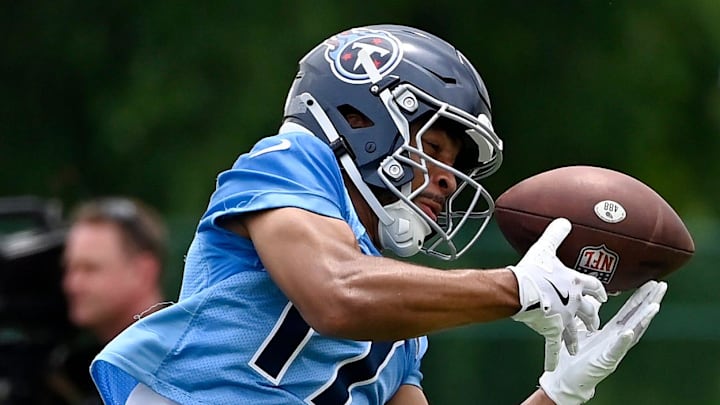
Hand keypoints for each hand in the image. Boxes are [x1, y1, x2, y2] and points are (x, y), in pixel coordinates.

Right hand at [509, 218, 607, 370]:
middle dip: (592, 316)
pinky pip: (554, 346)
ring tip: (578, 344)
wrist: (518, 291)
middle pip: (589, 312)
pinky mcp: (552, 330)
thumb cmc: (532, 270)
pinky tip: (554, 365)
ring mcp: (565, 319)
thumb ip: (556, 234)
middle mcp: (575, 302)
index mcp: (576, 283)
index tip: (604, 295)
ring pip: (575, 331)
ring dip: (576, 338)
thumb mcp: (545, 248)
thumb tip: (564, 220)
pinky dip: (553, 356)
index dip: (599, 291)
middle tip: (594, 320)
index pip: (595, 287)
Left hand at [539, 280, 666, 404]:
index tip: (651, 283)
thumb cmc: (576, 354)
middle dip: (649, 301)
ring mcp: (614, 350)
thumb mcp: (584, 327)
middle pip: (636, 317)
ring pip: (633, 332)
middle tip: (661, 287)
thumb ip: (592, 313)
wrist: (565, 376)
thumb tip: (596, 296)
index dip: (640, 296)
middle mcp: (617, 339)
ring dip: (644, 319)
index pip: (630, 310)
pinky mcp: (606, 361)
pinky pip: (616, 350)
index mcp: (612, 331)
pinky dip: (623, 341)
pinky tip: (629, 332)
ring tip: (654, 306)